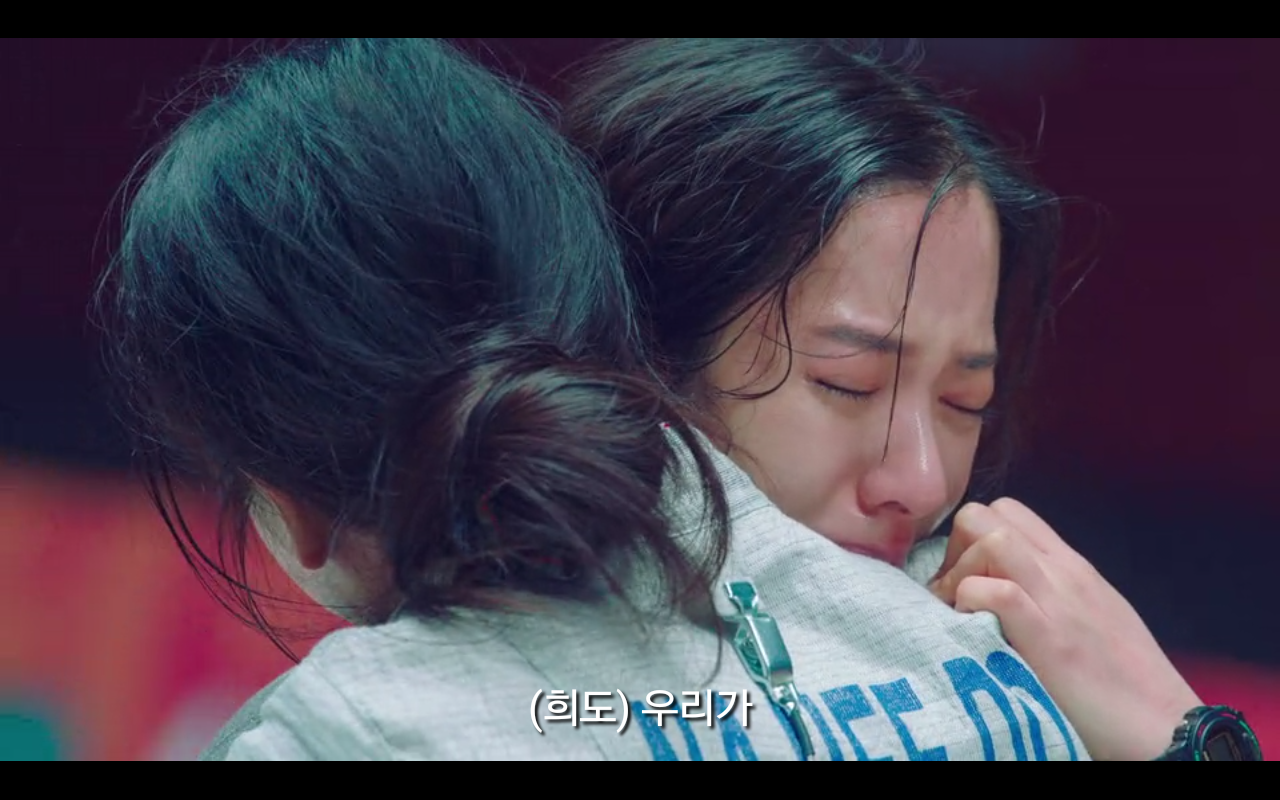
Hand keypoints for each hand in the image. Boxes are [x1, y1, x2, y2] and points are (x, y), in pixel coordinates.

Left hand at [929, 498, 1201, 760]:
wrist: (1164, 725)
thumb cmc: (1123, 680)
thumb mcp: (1090, 615)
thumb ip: (1050, 591)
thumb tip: (999, 583)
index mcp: (1072, 565)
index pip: (1008, 511)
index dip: (972, 536)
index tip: (964, 576)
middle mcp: (1063, 572)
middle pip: (986, 514)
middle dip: (956, 547)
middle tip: (952, 594)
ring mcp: (1057, 601)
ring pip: (990, 539)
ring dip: (959, 573)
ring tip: (957, 614)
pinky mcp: (1049, 638)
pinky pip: (994, 591)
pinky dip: (970, 603)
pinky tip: (971, 630)